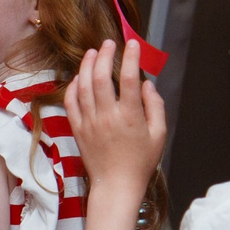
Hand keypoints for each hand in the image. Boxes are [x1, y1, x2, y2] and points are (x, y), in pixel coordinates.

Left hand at [63, 39, 167, 190]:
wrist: (116, 186)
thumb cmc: (141, 162)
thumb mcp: (159, 135)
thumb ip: (155, 107)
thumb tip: (147, 84)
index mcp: (130, 117)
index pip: (130, 78)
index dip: (131, 57)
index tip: (133, 44)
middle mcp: (107, 117)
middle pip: (101, 77)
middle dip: (105, 55)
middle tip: (109, 43)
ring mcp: (89, 123)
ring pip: (83, 87)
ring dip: (87, 66)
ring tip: (92, 52)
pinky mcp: (78, 130)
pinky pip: (70, 103)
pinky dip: (72, 87)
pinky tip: (79, 77)